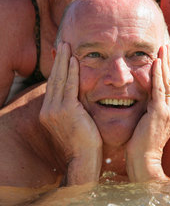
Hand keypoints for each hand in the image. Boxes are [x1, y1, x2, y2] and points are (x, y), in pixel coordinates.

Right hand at [39, 43, 101, 184]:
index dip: (58, 69)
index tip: (63, 56)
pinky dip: (72, 72)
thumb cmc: (84, 144)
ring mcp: (55, 110)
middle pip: (54, 79)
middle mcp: (48, 110)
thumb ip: (73, 108)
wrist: (84, 160)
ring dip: (64, 61)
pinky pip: (70, 86)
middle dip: (59, 60)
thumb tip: (79, 96)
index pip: (54, 86)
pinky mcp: (66, 111)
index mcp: (49, 113)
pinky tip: (74, 60)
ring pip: (60, 79)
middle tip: (63, 44)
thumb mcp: (75, 123)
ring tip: (67, 46)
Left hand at [126, 44, 169, 181]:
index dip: (166, 69)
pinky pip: (159, 89)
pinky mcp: (160, 113)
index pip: (168, 86)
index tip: (164, 55)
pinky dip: (158, 75)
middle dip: (168, 61)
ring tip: (163, 47)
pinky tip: (156, 62)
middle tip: (167, 45)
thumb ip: (145, 109)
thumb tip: (138, 98)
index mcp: (169, 112)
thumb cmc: (140, 146)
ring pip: (167, 81)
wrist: (143, 163)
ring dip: (164, 63)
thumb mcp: (145, 123)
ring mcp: (168, 111)